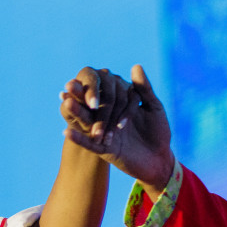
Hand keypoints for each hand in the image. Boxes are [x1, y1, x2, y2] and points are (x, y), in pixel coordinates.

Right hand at [60, 65, 175, 193]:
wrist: (160, 160)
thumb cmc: (158, 132)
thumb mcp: (153, 108)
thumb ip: (144, 89)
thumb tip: (135, 66)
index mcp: (118, 106)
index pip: (106, 93)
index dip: (95, 86)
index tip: (84, 75)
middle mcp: (108, 119)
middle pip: (92, 106)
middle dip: (81, 95)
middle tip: (69, 84)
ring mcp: (105, 134)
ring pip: (88, 122)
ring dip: (77, 112)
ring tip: (65, 102)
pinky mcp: (105, 150)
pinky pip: (89, 144)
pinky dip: (78, 139)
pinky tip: (66, 131)